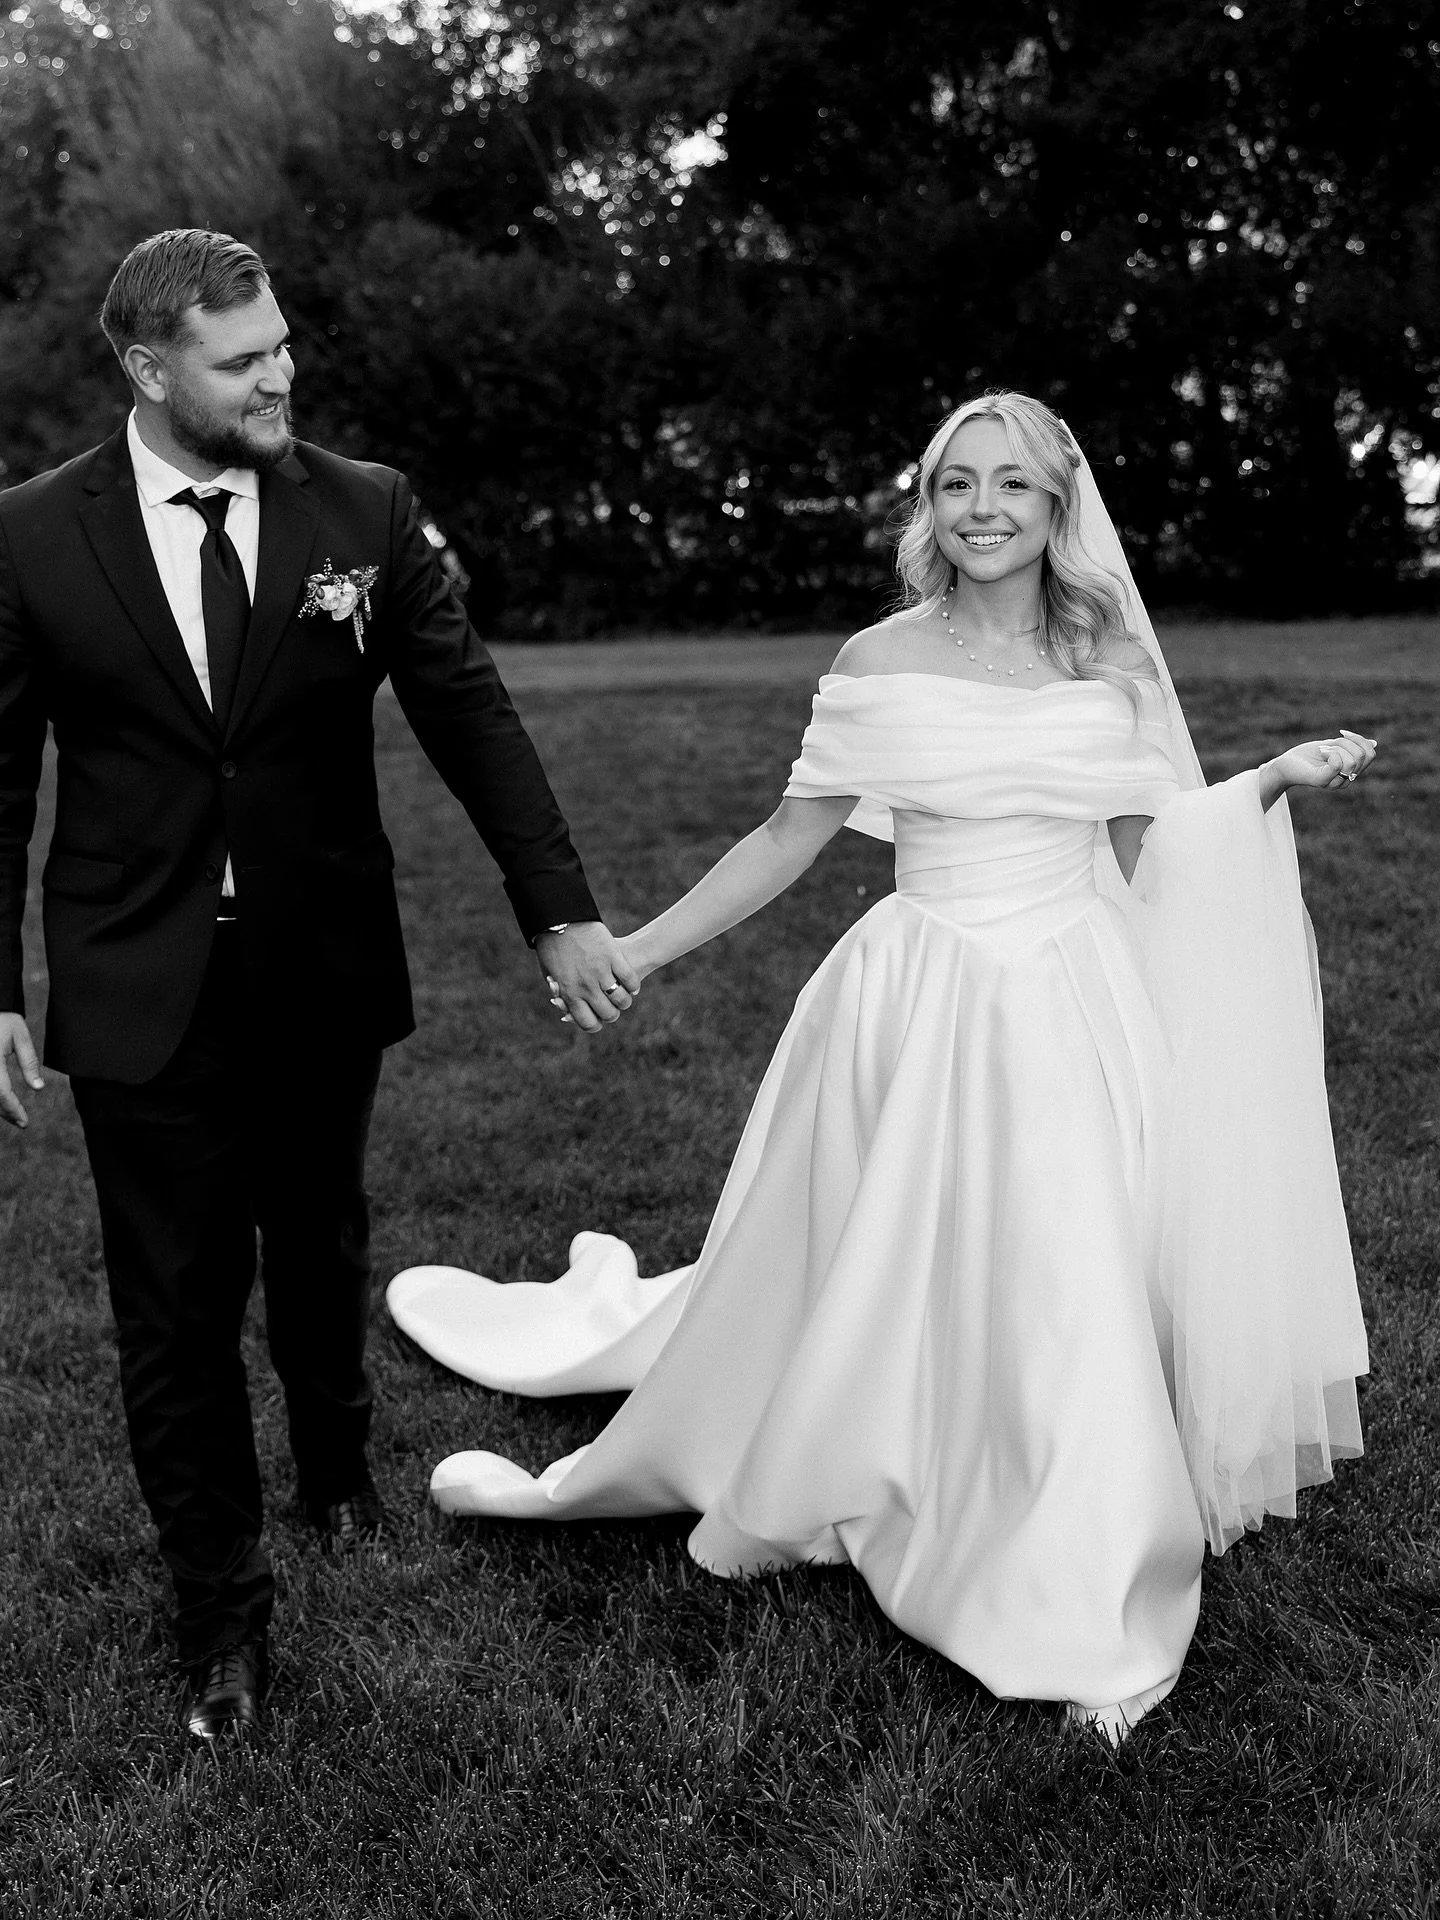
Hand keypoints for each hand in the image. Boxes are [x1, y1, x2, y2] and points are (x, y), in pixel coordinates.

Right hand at [0, 1013, 43, 1128]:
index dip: (12, 1109)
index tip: (24, 1122)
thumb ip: (29, 1061)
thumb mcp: (19, 1035)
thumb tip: (38, 1088)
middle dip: (5, 1112)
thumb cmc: (2, 1019)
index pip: (1, 1091)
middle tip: (22, 1123)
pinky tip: (3, 1103)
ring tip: (14, 1116)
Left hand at [535, 922, 640, 1033]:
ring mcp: (600, 971)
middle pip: (608, 1014)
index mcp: (569, 993)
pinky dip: (633, 985)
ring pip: (621, 999)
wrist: (559, 919)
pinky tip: (633, 986)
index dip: (596, 1025)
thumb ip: (561, 994)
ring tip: (625, 996)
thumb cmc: (551, 947)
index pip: (588, 1023)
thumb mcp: (550, 974)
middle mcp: (586, 986)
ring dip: (625, 1001)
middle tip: (613, 1007)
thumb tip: (565, 1012)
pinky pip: (630, 979)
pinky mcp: (613, 956)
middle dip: (613, 1014)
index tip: (598, 1020)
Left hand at [1261, 729, 1376, 806]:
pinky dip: (1331, 752)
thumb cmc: (1307, 756)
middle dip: (1345, 743)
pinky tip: (1320, 752)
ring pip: (1351, 760)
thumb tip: (1374, 743)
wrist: (1284, 765)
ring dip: (1335, 747)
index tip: (1341, 734)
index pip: (1371, 754)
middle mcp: (1346, 781)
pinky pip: (1338, 765)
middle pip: (1362, 755)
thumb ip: (1351, 746)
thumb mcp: (1334, 747)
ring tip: (1320, 751)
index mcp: (1351, 773)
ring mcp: (1334, 783)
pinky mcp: (1321, 781)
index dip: (1359, 739)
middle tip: (1326, 745)